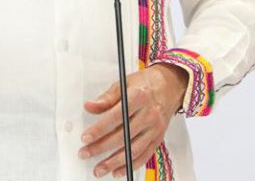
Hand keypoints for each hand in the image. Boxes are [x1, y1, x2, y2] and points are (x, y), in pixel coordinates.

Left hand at [79, 63, 187, 177]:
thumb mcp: (123, 84)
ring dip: (114, 162)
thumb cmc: (145, 84)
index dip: (99, 129)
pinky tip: (117, 171)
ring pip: (133, 149)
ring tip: (99, 168)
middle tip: (85, 153)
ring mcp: (155, 128)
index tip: (85, 137)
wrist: (169, 86)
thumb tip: (89, 106)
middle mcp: (148, 114)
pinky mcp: (158, 138)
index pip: (115, 117)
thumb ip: (106, 98)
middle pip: (123, 136)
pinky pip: (144, 155)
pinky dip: (130, 165)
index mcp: (138, 97)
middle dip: (101, 147)